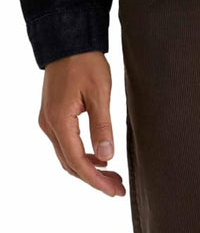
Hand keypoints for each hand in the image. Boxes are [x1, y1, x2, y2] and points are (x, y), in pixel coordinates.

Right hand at [38, 52, 126, 196]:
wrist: (68, 40)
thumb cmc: (85, 62)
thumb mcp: (100, 93)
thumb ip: (102, 126)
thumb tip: (107, 156)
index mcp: (60, 121)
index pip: (78, 162)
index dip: (96, 180)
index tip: (114, 191)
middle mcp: (49, 124)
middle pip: (70, 163)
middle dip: (94, 179)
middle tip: (118, 188)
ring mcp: (49, 121)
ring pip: (67, 156)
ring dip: (89, 168)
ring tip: (113, 176)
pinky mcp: (53, 116)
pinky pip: (65, 144)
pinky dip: (82, 155)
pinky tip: (101, 157)